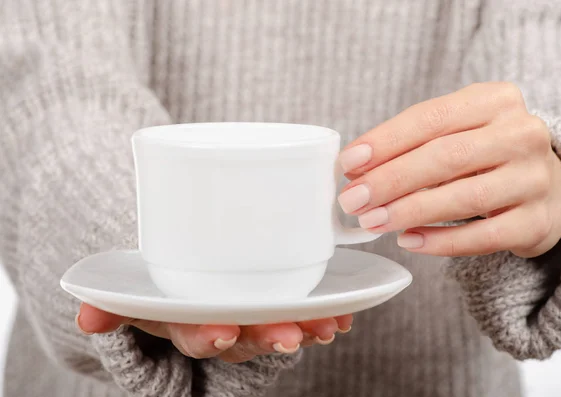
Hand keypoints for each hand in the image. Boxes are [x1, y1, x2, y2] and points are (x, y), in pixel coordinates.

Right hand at [76, 303, 350, 362]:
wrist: (189, 273)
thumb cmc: (166, 282)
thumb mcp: (137, 291)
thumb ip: (118, 303)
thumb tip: (86, 316)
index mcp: (188, 322)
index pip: (197, 333)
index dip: (208, 334)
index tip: (221, 330)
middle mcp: (226, 324)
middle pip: (248, 334)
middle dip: (269, 334)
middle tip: (291, 333)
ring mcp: (256, 315)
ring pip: (281, 324)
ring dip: (306, 325)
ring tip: (330, 322)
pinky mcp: (281, 298)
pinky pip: (307, 310)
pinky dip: (329, 311)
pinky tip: (347, 310)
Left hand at [337, 82, 560, 257]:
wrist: (549, 188)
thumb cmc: (486, 156)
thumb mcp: (456, 133)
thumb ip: (411, 145)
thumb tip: (355, 170)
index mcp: (494, 101)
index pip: (431, 118)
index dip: (385, 142)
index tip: (348, 163)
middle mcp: (521, 134)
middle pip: (445, 157)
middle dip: (390, 180)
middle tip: (353, 199)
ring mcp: (535, 178)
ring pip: (464, 197)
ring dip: (410, 211)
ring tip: (373, 221)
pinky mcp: (538, 221)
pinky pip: (483, 236)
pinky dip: (441, 241)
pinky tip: (409, 240)